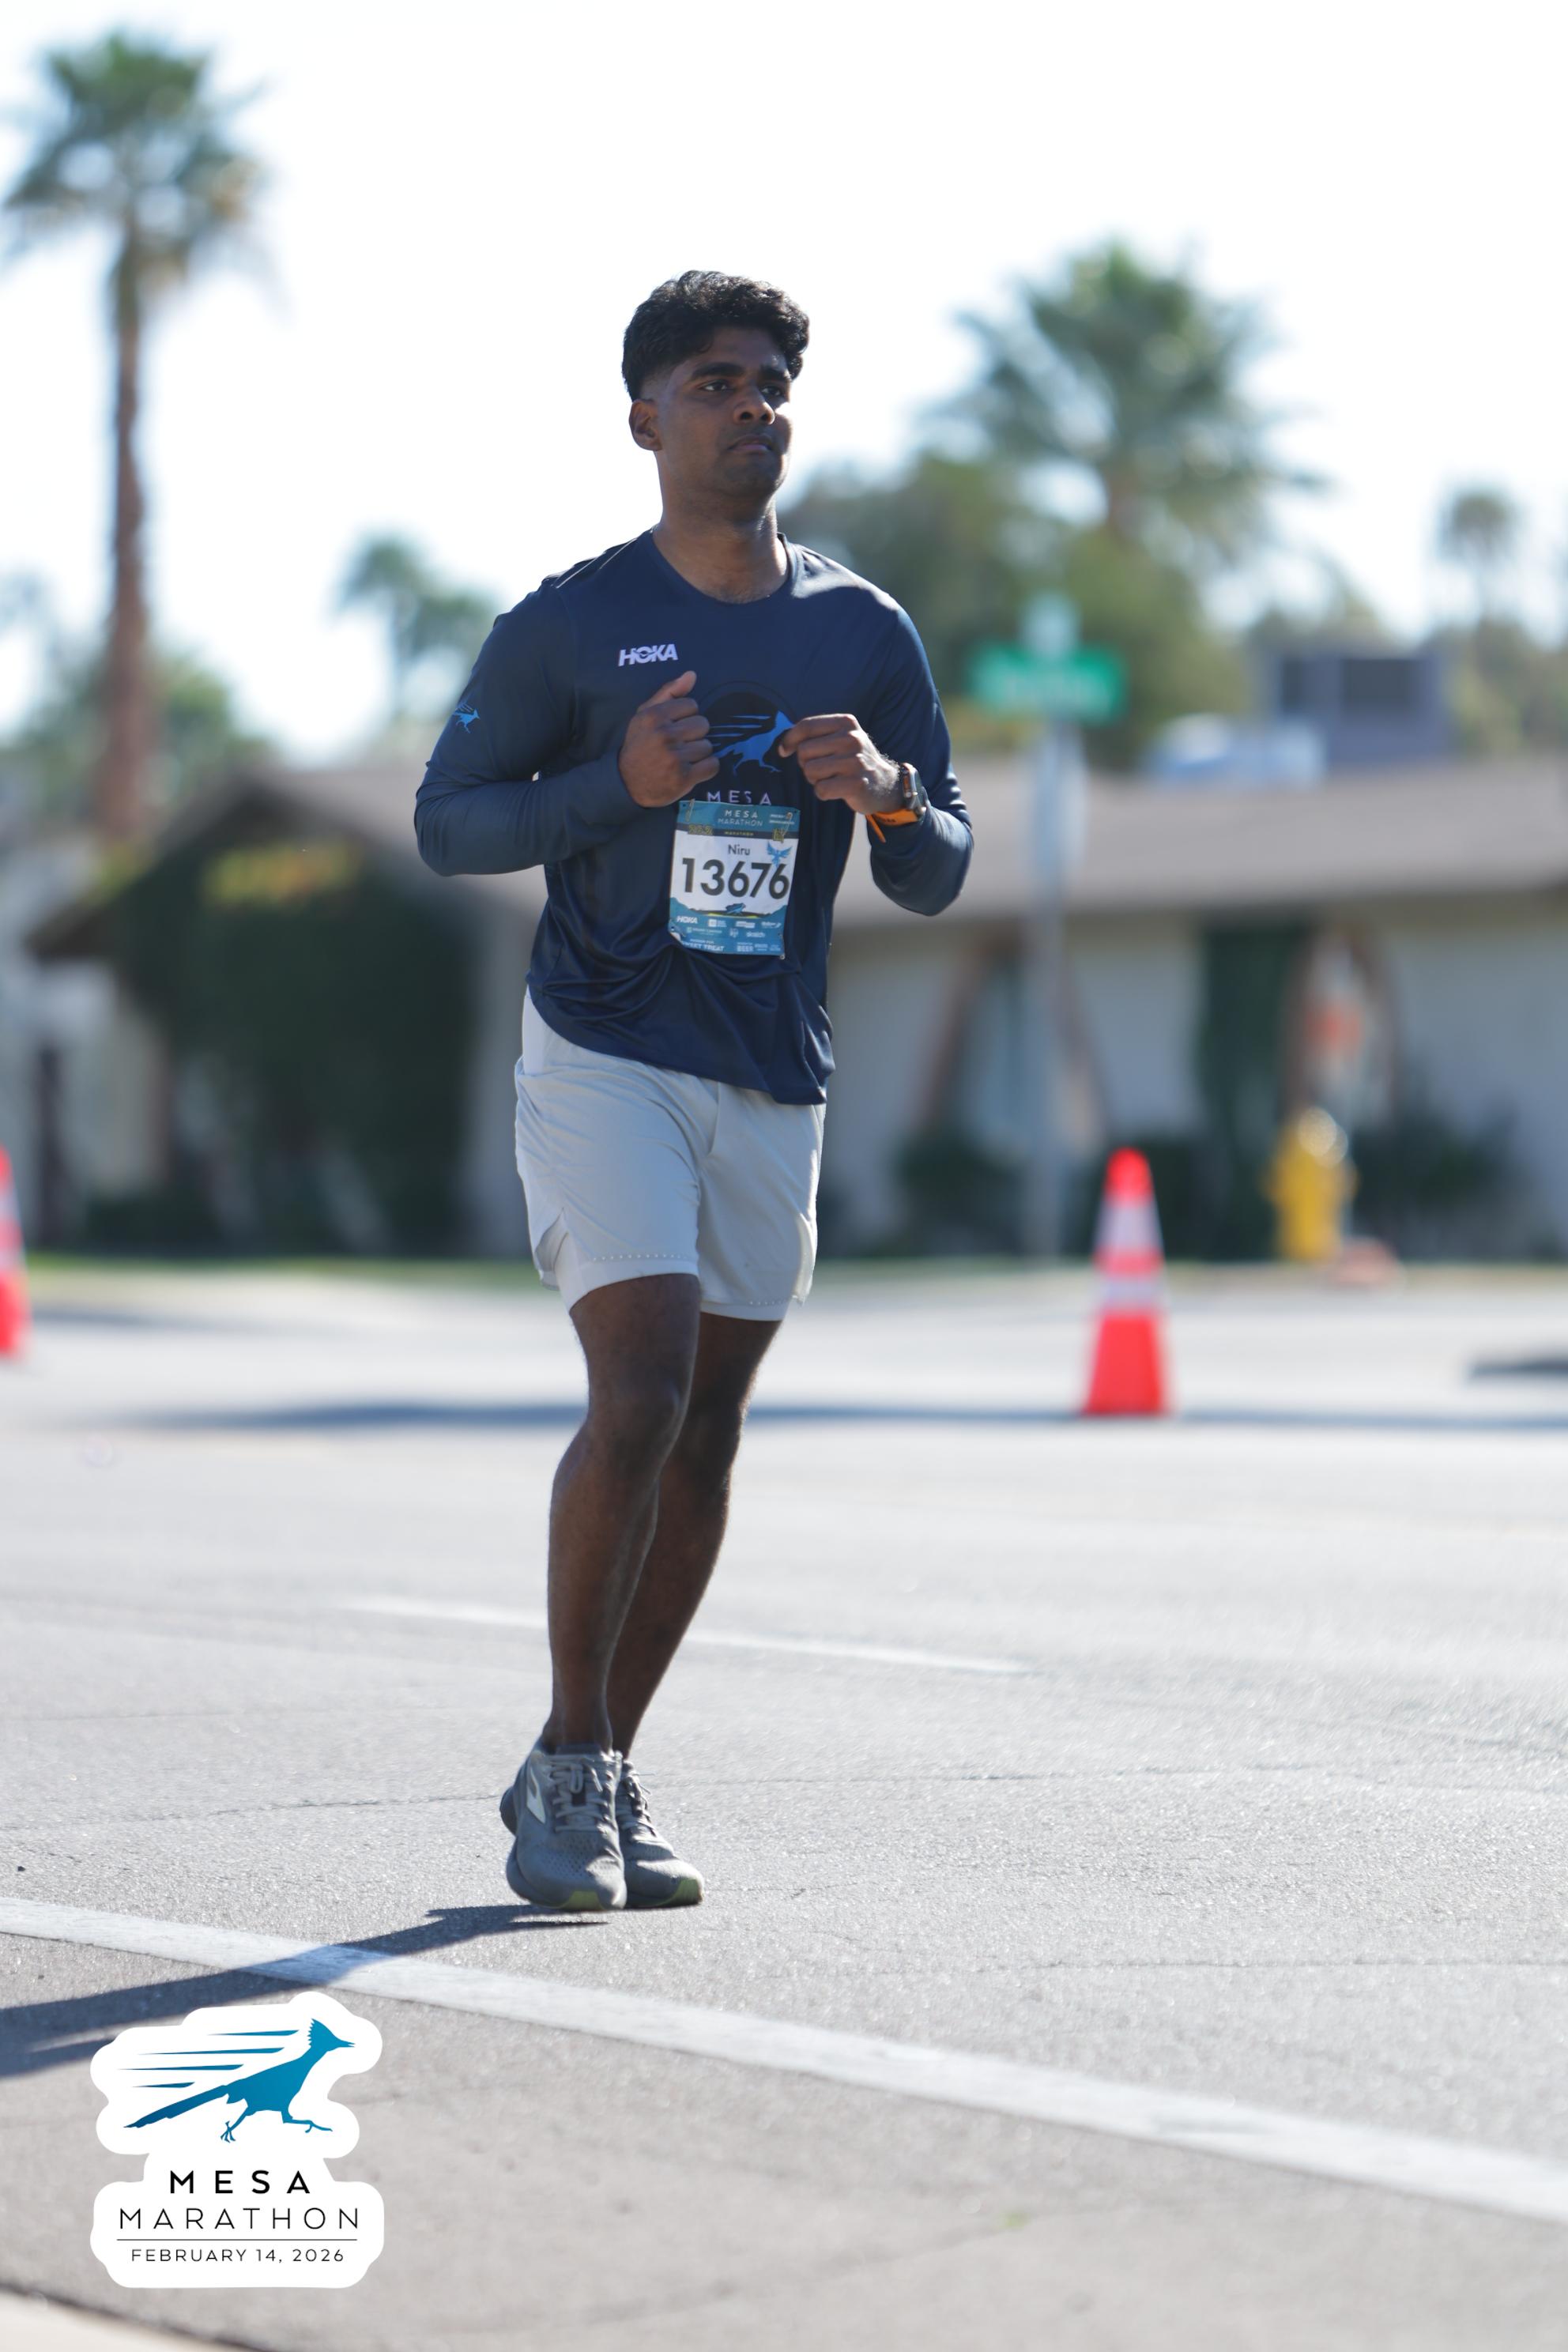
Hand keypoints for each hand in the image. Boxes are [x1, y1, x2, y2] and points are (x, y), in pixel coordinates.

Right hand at [618, 669, 718, 805]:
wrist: (627, 782)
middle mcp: (664, 735)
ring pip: (708, 746)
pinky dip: (706, 768)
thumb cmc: (640, 744)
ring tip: (683, 758)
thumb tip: (692, 675)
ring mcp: (674, 758)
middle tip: (680, 744)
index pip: (692, 705)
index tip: (675, 727)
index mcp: (654, 717)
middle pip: (703, 724)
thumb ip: (668, 692)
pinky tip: (692, 769)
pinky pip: (712, 765)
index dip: (686, 717)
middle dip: (694, 734)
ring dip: (699, 753)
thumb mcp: (645, 715)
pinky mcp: (684, 778)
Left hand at [778, 713, 898, 814]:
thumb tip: (783, 745)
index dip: (789, 739)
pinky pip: (821, 789)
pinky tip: (836, 789)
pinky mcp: (856, 784)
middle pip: (804, 751)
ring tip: (831, 778)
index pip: (806, 726)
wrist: (884, 782)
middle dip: (806, 763)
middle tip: (822, 768)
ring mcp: (855, 762)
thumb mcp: (841, 737)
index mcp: (846, 722)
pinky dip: (823, 793)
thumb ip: (816, 735)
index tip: (784, 750)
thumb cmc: (853, 759)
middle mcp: (852, 739)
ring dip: (815, 779)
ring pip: (810, 771)